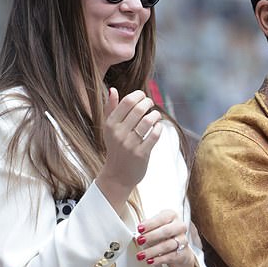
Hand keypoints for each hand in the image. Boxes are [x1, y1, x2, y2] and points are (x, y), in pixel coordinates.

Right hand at [96, 88, 162, 212]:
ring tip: (156, 116)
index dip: (138, 95)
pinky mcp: (141, 154)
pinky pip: (154, 136)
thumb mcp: (109, 130)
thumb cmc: (115, 150)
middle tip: (151, 104)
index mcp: (110, 125)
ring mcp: (130, 145)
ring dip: (155, 115)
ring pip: (148, 121)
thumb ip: (110, 109)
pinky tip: (157, 128)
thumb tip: (113, 89)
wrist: (117, 176)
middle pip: (138, 109)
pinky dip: (158, 129)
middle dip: (148, 103)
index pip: (126, 102)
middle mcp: (119, 134)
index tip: (143, 96)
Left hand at [135, 210, 198, 266]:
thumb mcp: (156, 226)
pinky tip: (150, 261)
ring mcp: (183, 240)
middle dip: (151, 236)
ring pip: (167, 245)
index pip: (161, 218)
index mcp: (172, 216)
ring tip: (142, 255)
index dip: (150, 224)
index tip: (139, 229)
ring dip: (152, 251)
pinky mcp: (183, 253)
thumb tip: (139, 230)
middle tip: (140, 240)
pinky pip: (170, 257)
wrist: (180, 249)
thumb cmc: (165, 234)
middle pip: (166, 231)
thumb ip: (148, 226)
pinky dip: (158, 260)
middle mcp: (179, 226)